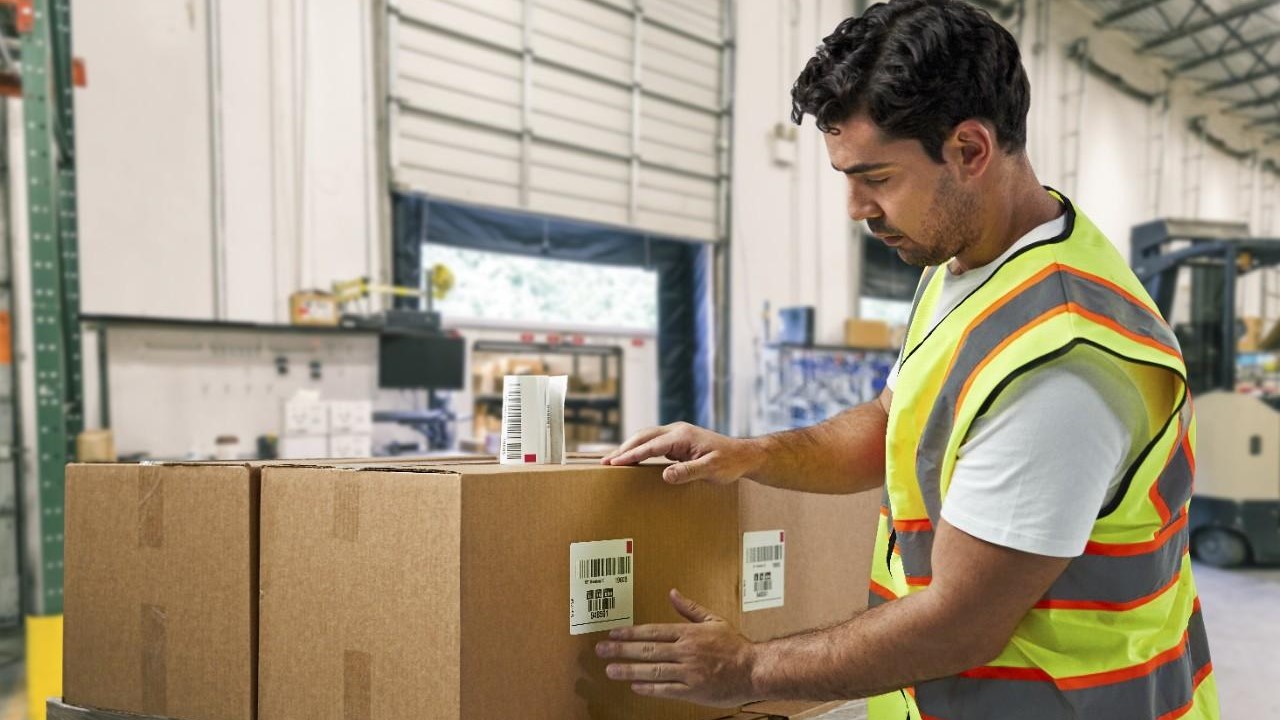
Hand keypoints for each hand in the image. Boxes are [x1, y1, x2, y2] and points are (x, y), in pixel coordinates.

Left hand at [594, 589, 758, 707]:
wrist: (754, 669)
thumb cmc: (735, 645)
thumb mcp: (714, 621)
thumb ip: (690, 608)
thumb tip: (672, 593)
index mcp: (689, 633)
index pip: (653, 631)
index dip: (631, 632)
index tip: (613, 632)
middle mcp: (686, 651)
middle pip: (648, 649)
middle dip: (621, 649)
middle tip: (601, 649)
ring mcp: (689, 672)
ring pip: (653, 670)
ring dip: (629, 670)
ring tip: (610, 670)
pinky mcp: (693, 690)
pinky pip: (666, 689)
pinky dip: (649, 688)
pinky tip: (634, 686)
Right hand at [600, 422, 760, 484]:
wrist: (744, 455)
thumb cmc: (730, 462)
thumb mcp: (711, 470)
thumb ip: (689, 472)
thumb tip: (666, 475)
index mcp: (682, 435)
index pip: (650, 445)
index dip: (631, 454)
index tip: (615, 462)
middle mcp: (677, 431)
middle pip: (643, 436)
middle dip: (624, 449)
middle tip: (605, 462)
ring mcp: (677, 436)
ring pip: (646, 438)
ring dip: (629, 448)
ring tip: (612, 461)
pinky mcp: (678, 442)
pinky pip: (653, 444)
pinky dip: (640, 450)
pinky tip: (632, 459)